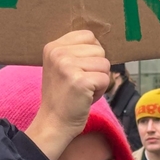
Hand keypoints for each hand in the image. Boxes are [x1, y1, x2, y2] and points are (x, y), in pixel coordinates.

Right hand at [25, 30, 109, 159]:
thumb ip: (76, 51)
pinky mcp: (79, 81)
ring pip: (105, 64)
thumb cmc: (63, 96)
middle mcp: (58, 53)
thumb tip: (101, 42)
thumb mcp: (61, 66)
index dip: (92, 54)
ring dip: (99, 80)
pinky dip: (100, 91)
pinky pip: (106, 79)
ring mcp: (67, 66)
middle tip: (80, 83)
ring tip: (82, 90)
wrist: (53, 123)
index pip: (88, 35)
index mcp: (53, 47)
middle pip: (99, 50)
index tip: (79, 69)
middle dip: (96, 68)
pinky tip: (85, 98)